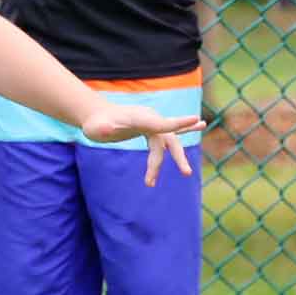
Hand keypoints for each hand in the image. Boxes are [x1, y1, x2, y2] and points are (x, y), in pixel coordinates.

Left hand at [79, 102, 206, 186]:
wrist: (97, 117)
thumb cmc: (96, 124)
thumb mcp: (95, 128)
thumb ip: (103, 128)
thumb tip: (107, 129)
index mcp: (140, 118)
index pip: (162, 124)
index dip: (178, 123)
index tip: (196, 119)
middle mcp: (150, 119)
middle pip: (169, 138)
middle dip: (178, 156)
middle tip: (186, 173)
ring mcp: (153, 123)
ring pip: (168, 143)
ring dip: (173, 159)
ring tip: (172, 177)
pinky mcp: (152, 128)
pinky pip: (169, 135)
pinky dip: (182, 134)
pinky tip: (200, 124)